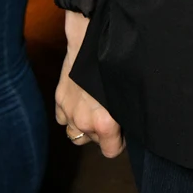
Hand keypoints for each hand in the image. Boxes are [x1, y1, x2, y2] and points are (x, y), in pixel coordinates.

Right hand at [55, 11, 123, 157]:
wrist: (92, 40)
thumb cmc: (118, 63)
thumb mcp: (129, 91)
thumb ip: (127, 112)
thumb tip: (133, 122)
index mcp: (104, 123)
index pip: (111, 151)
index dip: (119, 141)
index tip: (123, 130)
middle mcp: (84, 122)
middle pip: (93, 139)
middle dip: (102, 129)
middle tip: (111, 111)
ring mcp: (69, 112)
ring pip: (75, 132)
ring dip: (84, 124)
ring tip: (94, 107)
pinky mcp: (59, 99)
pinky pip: (63, 118)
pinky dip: (70, 113)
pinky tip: (80, 100)